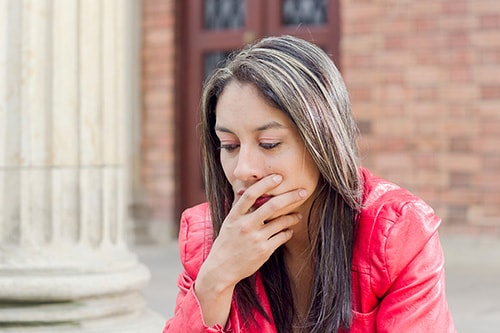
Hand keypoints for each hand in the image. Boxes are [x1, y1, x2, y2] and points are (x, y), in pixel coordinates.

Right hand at [194, 174, 305, 325]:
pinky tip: (288, 230)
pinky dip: (288, 232)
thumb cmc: (226, 243)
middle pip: (272, 205)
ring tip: (297, 215)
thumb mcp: (229, 222)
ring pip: (281, 222)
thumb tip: (247, 189)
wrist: (221, 269)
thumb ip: (240, 208)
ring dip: (292, 217)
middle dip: (290, 196)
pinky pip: (282, 236)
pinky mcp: (264, 251)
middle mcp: (245, 225)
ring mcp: (256, 238)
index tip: (278, 177)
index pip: (250, 194)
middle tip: (303, 191)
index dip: (265, 183)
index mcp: (235, 216)